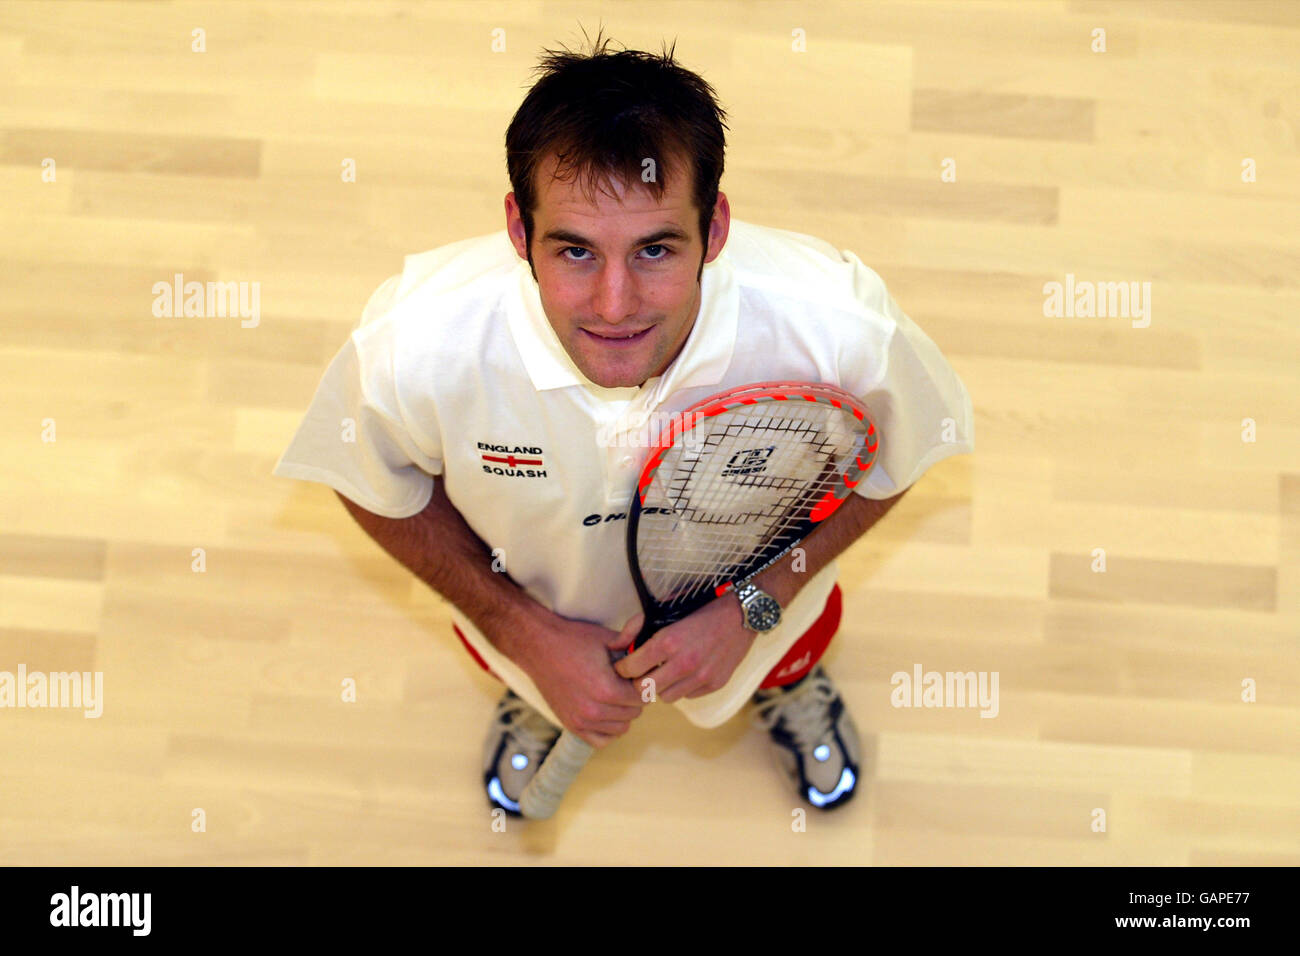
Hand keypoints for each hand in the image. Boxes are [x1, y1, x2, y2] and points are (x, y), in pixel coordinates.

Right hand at [509, 607, 644, 748]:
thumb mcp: (608, 639)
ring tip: (613, 695)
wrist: (538, 645)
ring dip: (622, 713)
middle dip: (633, 697)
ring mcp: (581, 720)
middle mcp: (594, 710)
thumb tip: (653, 656)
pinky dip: (608, 729)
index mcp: (606, 689)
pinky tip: (605, 712)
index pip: (643, 698)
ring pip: (621, 728)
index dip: (643, 684)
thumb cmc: (573, 639)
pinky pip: (601, 740)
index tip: (635, 675)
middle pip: (634, 713)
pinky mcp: (571, 725)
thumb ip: (633, 649)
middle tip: (624, 682)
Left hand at [611, 594, 756, 702]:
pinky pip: (687, 696)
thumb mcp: (666, 612)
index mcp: (668, 642)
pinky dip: (682, 687)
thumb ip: (638, 628)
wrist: (741, 615)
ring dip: (662, 687)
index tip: (624, 666)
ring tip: (665, 673)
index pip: (631, 669)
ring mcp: (701, 677)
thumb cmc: (702, 610)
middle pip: (644, 689)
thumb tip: (617, 646)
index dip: (623, 668)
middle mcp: (684, 663)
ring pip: (665, 697)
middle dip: (639, 681)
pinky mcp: (714, 684)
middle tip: (641, 673)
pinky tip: (686, 673)